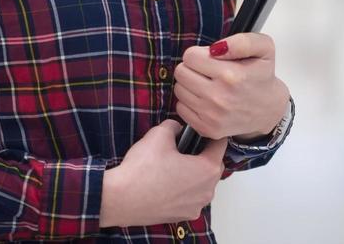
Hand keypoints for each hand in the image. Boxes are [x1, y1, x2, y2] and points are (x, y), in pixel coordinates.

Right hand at [102, 119, 225, 227]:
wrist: (123, 198)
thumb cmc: (144, 168)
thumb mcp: (158, 134)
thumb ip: (173, 126)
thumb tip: (177, 127)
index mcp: (207, 169)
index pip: (220, 146)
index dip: (211, 134)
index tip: (202, 130)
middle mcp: (208, 191)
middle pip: (213, 167)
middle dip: (203, 155)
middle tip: (184, 146)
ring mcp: (196, 206)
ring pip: (202, 185)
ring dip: (194, 174)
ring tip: (173, 166)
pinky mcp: (184, 216)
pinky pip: (190, 198)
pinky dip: (184, 190)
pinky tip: (166, 183)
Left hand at [173, 32, 289, 140]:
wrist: (269, 111)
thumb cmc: (262, 77)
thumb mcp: (263, 49)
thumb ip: (243, 42)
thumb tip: (216, 48)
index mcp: (231, 75)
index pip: (190, 56)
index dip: (199, 54)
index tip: (211, 59)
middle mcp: (220, 97)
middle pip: (181, 72)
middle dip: (192, 68)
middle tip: (208, 72)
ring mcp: (212, 116)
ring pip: (179, 89)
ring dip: (190, 85)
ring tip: (208, 85)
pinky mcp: (207, 129)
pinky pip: (180, 108)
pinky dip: (189, 102)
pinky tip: (205, 100)